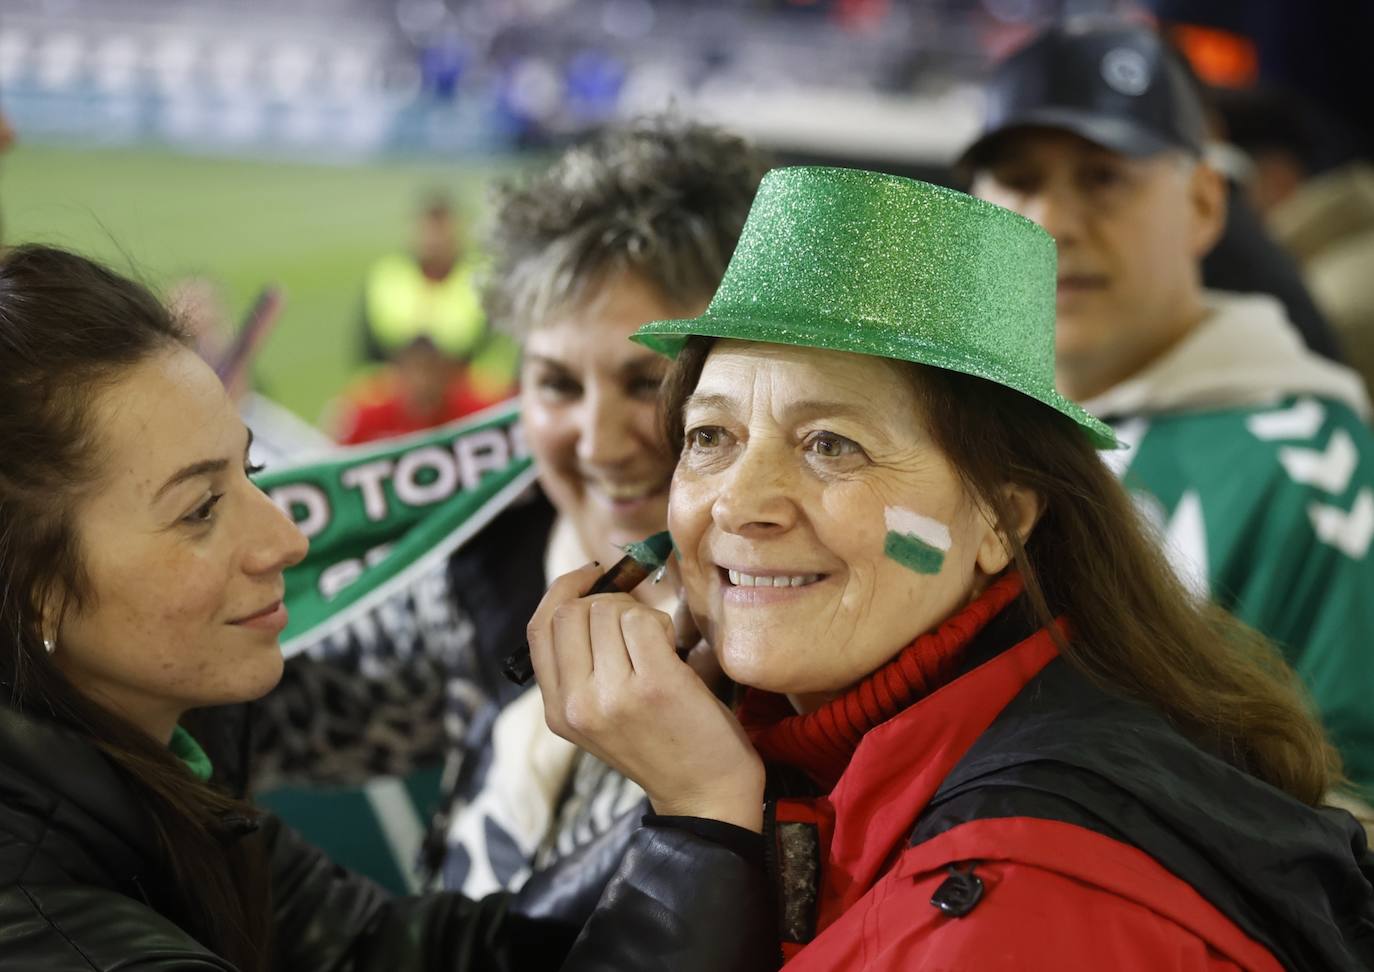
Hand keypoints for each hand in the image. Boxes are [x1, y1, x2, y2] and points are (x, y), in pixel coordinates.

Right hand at [529, 564, 764, 831]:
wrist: (707, 795)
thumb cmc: (663, 744)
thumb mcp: (601, 716)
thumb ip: (581, 666)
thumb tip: (586, 592)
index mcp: (557, 711)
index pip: (539, 627)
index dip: (564, 591)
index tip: (591, 578)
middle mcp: (575, 705)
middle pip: (571, 611)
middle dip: (606, 599)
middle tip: (636, 619)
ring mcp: (611, 697)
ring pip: (609, 609)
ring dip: (638, 612)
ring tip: (658, 643)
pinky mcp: (653, 686)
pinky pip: (643, 620)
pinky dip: (661, 621)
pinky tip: (673, 647)